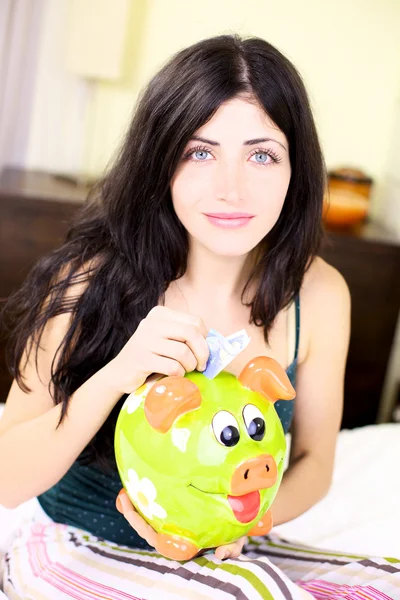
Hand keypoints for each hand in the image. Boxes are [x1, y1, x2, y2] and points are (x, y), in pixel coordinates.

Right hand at [107, 306, 208, 394]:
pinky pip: (173, 366)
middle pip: (191, 333)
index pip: (195, 322)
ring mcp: (145, 340)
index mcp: (160, 314)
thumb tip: (215, 344)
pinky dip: (179, 374)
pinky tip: (174, 375)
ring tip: (185, 370)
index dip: (205, 339)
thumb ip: (185, 336)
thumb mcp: (166, 339)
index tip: (205, 352)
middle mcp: (151, 323)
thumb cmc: (150, 356)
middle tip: (202, 365)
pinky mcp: (142, 359)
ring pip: (183, 351)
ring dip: (190, 365)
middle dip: (202, 352)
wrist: (120, 372)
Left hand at [116, 489, 245, 559]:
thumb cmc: (234, 532)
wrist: (237, 521)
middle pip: (147, 528)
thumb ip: (231, 549)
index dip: (141, 525)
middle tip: (123, 497)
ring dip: (135, 506)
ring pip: (149, 519)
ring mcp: (173, 525)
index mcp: (182, 544)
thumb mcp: (235, 541)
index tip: (130, 511)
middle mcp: (174, 536)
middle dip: (132, 513)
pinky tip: (136, 489)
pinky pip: (156, 509)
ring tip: (124, 492)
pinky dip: (144, 502)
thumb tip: (221, 555)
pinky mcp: (175, 513)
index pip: (156, 537)